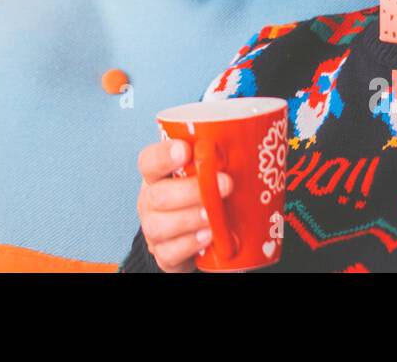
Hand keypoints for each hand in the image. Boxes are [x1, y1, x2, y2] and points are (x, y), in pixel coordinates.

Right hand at [135, 138, 231, 272]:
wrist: (189, 237)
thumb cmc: (201, 197)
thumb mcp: (205, 175)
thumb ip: (215, 161)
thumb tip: (248, 143)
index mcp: (157, 175)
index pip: (149, 160)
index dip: (164, 155)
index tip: (185, 149)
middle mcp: (150, 200)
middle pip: (157, 195)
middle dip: (190, 191)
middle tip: (225, 185)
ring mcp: (153, 229)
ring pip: (160, 225)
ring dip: (190, 219)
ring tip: (214, 216)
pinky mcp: (163, 254)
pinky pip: (170, 252)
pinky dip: (189, 245)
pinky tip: (207, 238)